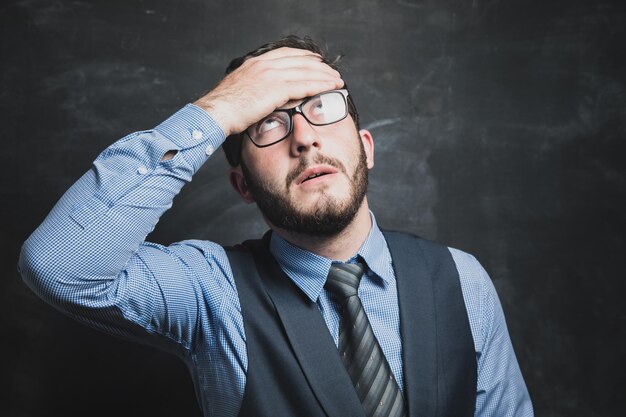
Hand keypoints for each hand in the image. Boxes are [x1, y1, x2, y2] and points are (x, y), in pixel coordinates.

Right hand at [193, 47, 343, 136]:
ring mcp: (271, 75)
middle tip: (333, 72)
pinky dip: (319, 86)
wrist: (217, 112)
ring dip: (324, 76)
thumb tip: (264, 95)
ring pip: (306, 72)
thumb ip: (255, 87)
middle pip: (301, 61)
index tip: (317, 61)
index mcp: (256, 63)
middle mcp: (265, 64)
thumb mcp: (240, 90)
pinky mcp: (276, 89)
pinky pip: (304, 86)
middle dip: (320, 66)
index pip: (287, 54)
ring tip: (337, 81)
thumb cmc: (225, 108)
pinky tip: (329, 88)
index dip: (306, 57)